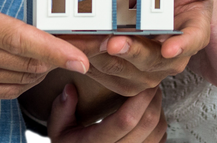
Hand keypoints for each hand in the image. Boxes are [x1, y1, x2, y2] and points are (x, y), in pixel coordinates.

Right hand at [0, 0, 89, 98]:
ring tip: (58, 48)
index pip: (18, 39)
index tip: (81, 55)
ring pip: (18, 80)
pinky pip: (2, 91)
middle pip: (25, 63)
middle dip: (59, 55)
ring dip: (43, 67)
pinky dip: (23, 79)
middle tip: (82, 40)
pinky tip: (30, 62)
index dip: (53, 49)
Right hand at [46, 82, 166, 142]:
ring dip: (159, 110)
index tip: (144, 80)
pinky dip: (159, 125)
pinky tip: (150, 113)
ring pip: (158, 132)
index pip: (126, 119)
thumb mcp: (57, 131)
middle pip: (148, 124)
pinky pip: (160, 142)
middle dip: (153, 98)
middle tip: (151, 81)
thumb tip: (70, 89)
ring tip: (151, 94)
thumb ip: (61, 110)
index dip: (140, 97)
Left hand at [59, 0, 216, 98]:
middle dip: (135, 53)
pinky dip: (96, 64)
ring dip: (110, 61)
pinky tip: (79, 49)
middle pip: (155, 59)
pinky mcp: (131, 74)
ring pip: (132, 72)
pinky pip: (113, 76)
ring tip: (89, 44)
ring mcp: (152, 65)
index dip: (182, 44)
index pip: (192, 38)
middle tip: (114, 41)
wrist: (164, 6)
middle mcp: (172, 49)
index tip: (169, 47)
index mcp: (192, 27)